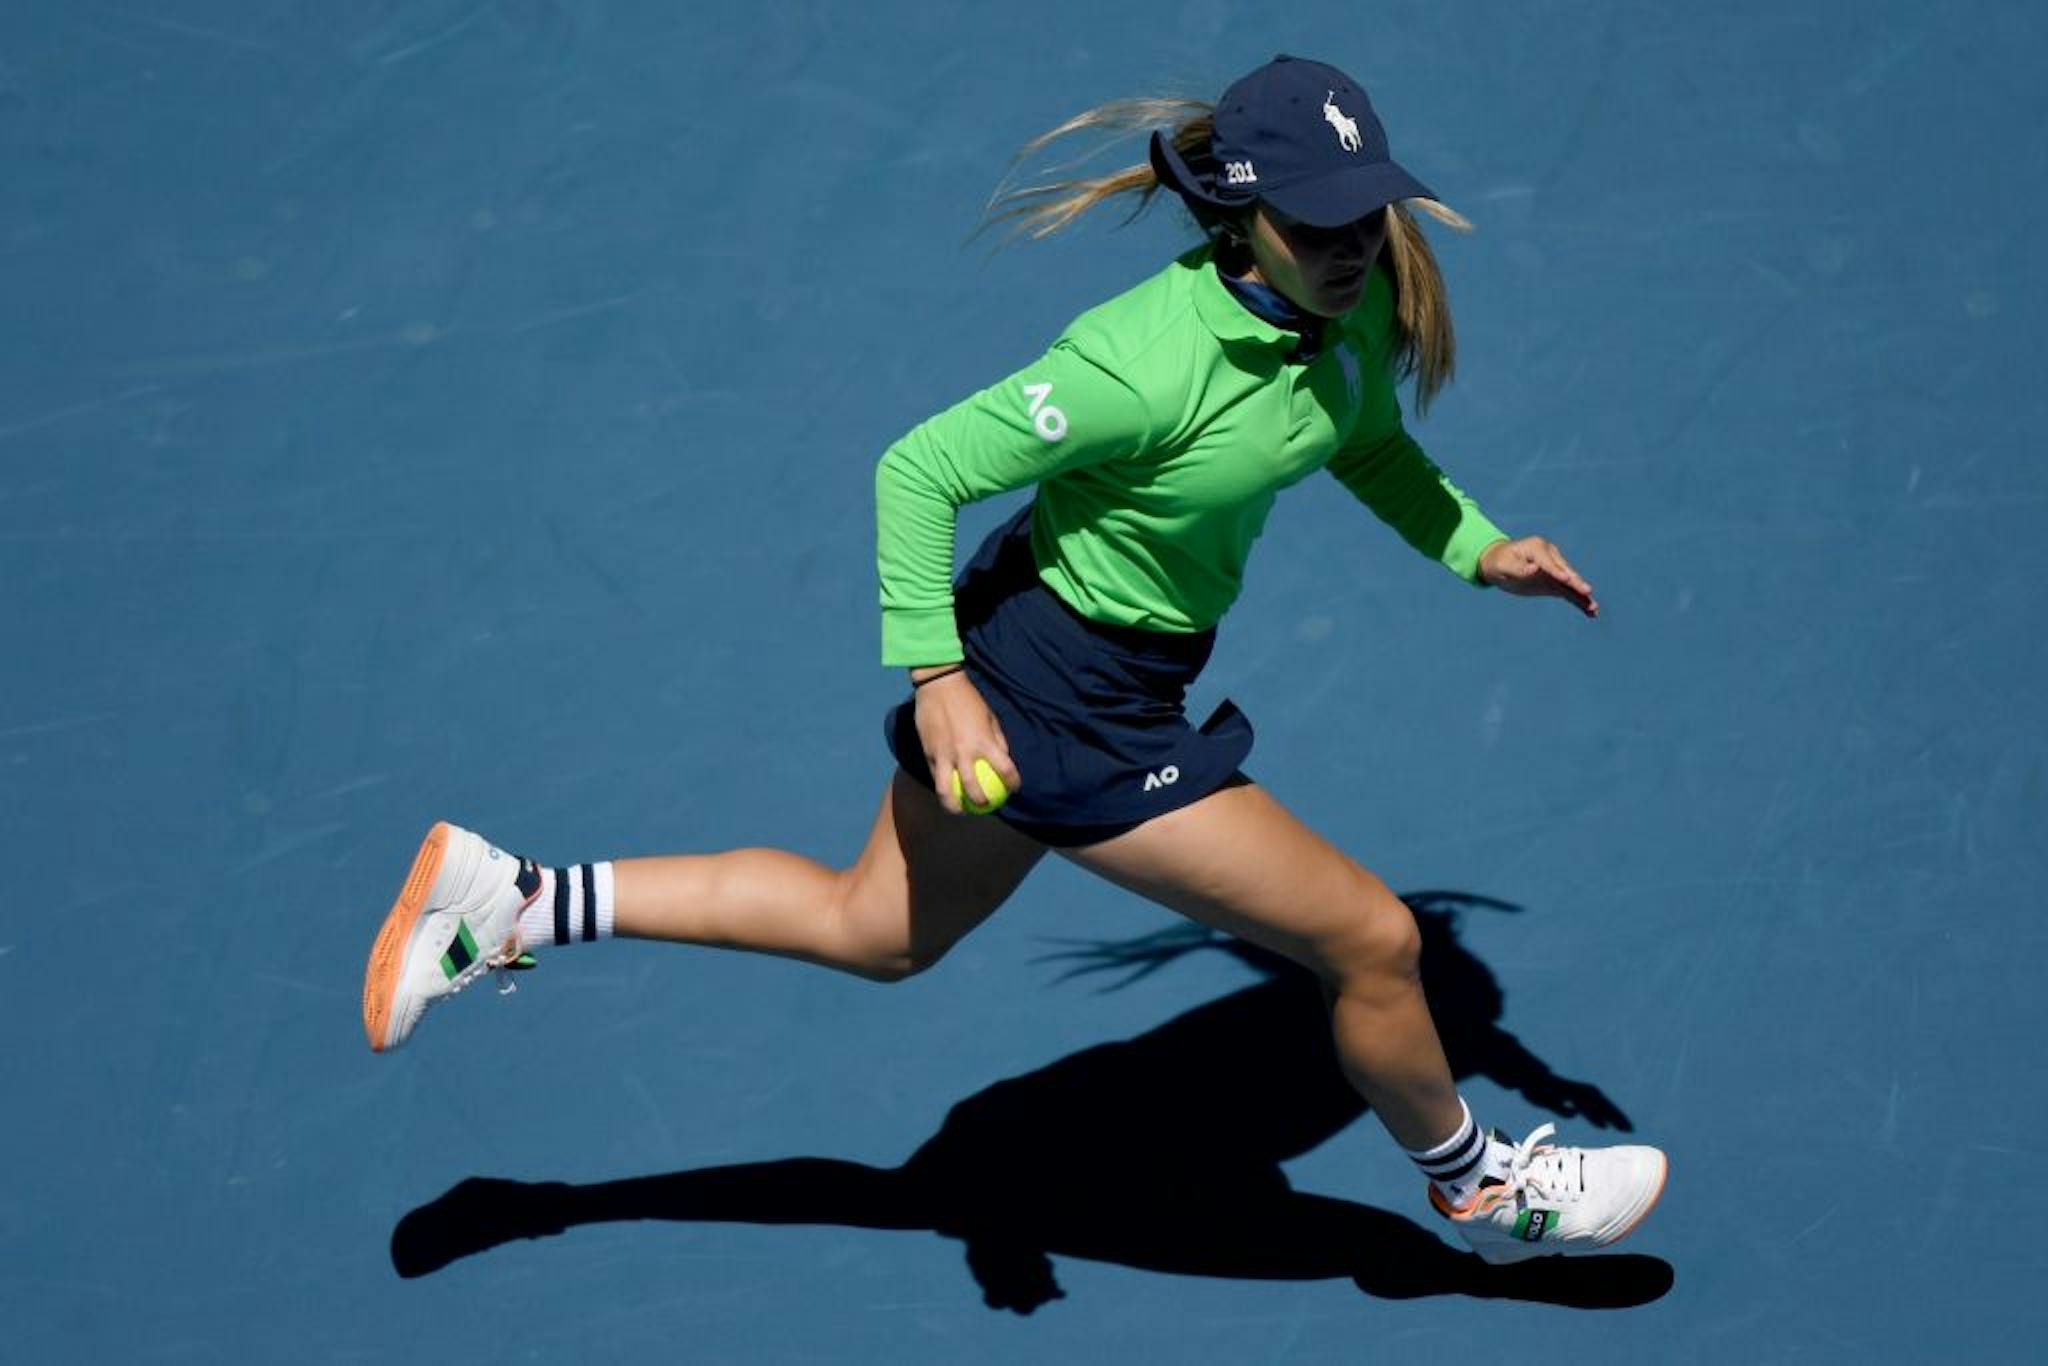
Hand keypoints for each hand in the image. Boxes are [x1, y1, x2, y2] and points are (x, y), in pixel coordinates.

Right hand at [912, 669, 1022, 813]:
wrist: (939, 686)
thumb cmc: (968, 699)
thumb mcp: (989, 716)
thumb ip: (996, 739)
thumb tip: (1004, 757)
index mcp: (984, 742)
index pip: (1005, 769)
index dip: (1013, 782)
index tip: (1014, 788)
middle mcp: (964, 752)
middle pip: (974, 789)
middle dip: (981, 803)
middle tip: (985, 806)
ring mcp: (944, 754)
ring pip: (947, 790)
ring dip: (954, 806)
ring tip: (959, 810)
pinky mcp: (929, 753)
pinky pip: (935, 776)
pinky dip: (941, 787)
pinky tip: (945, 792)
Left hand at [1478, 536, 1598, 617]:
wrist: (1499, 563)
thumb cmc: (1499, 562)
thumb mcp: (1504, 565)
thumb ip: (1518, 568)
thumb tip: (1534, 568)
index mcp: (1537, 548)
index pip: (1548, 563)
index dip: (1557, 571)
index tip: (1566, 579)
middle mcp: (1550, 556)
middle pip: (1564, 571)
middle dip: (1576, 583)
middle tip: (1587, 591)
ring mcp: (1555, 569)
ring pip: (1570, 583)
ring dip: (1582, 595)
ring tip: (1593, 608)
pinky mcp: (1555, 581)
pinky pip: (1568, 591)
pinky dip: (1579, 600)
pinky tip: (1591, 611)